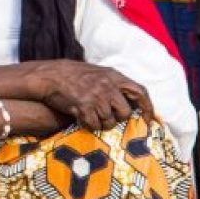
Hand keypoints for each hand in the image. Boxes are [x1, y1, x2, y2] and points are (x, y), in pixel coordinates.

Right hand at [27, 60, 150, 131]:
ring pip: (109, 121)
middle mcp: (107, 86)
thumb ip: (114, 84)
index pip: (140, 92)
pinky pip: (94, 125)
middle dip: (118, 118)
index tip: (149, 119)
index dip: (148, 107)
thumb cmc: (74, 75)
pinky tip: (83, 118)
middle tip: (109, 117)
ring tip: (92, 117)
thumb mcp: (98, 73)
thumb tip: (130, 100)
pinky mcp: (84, 107)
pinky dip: (90, 125)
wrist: (51, 76)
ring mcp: (96, 97)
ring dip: (102, 123)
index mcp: (114, 76)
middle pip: (124, 112)